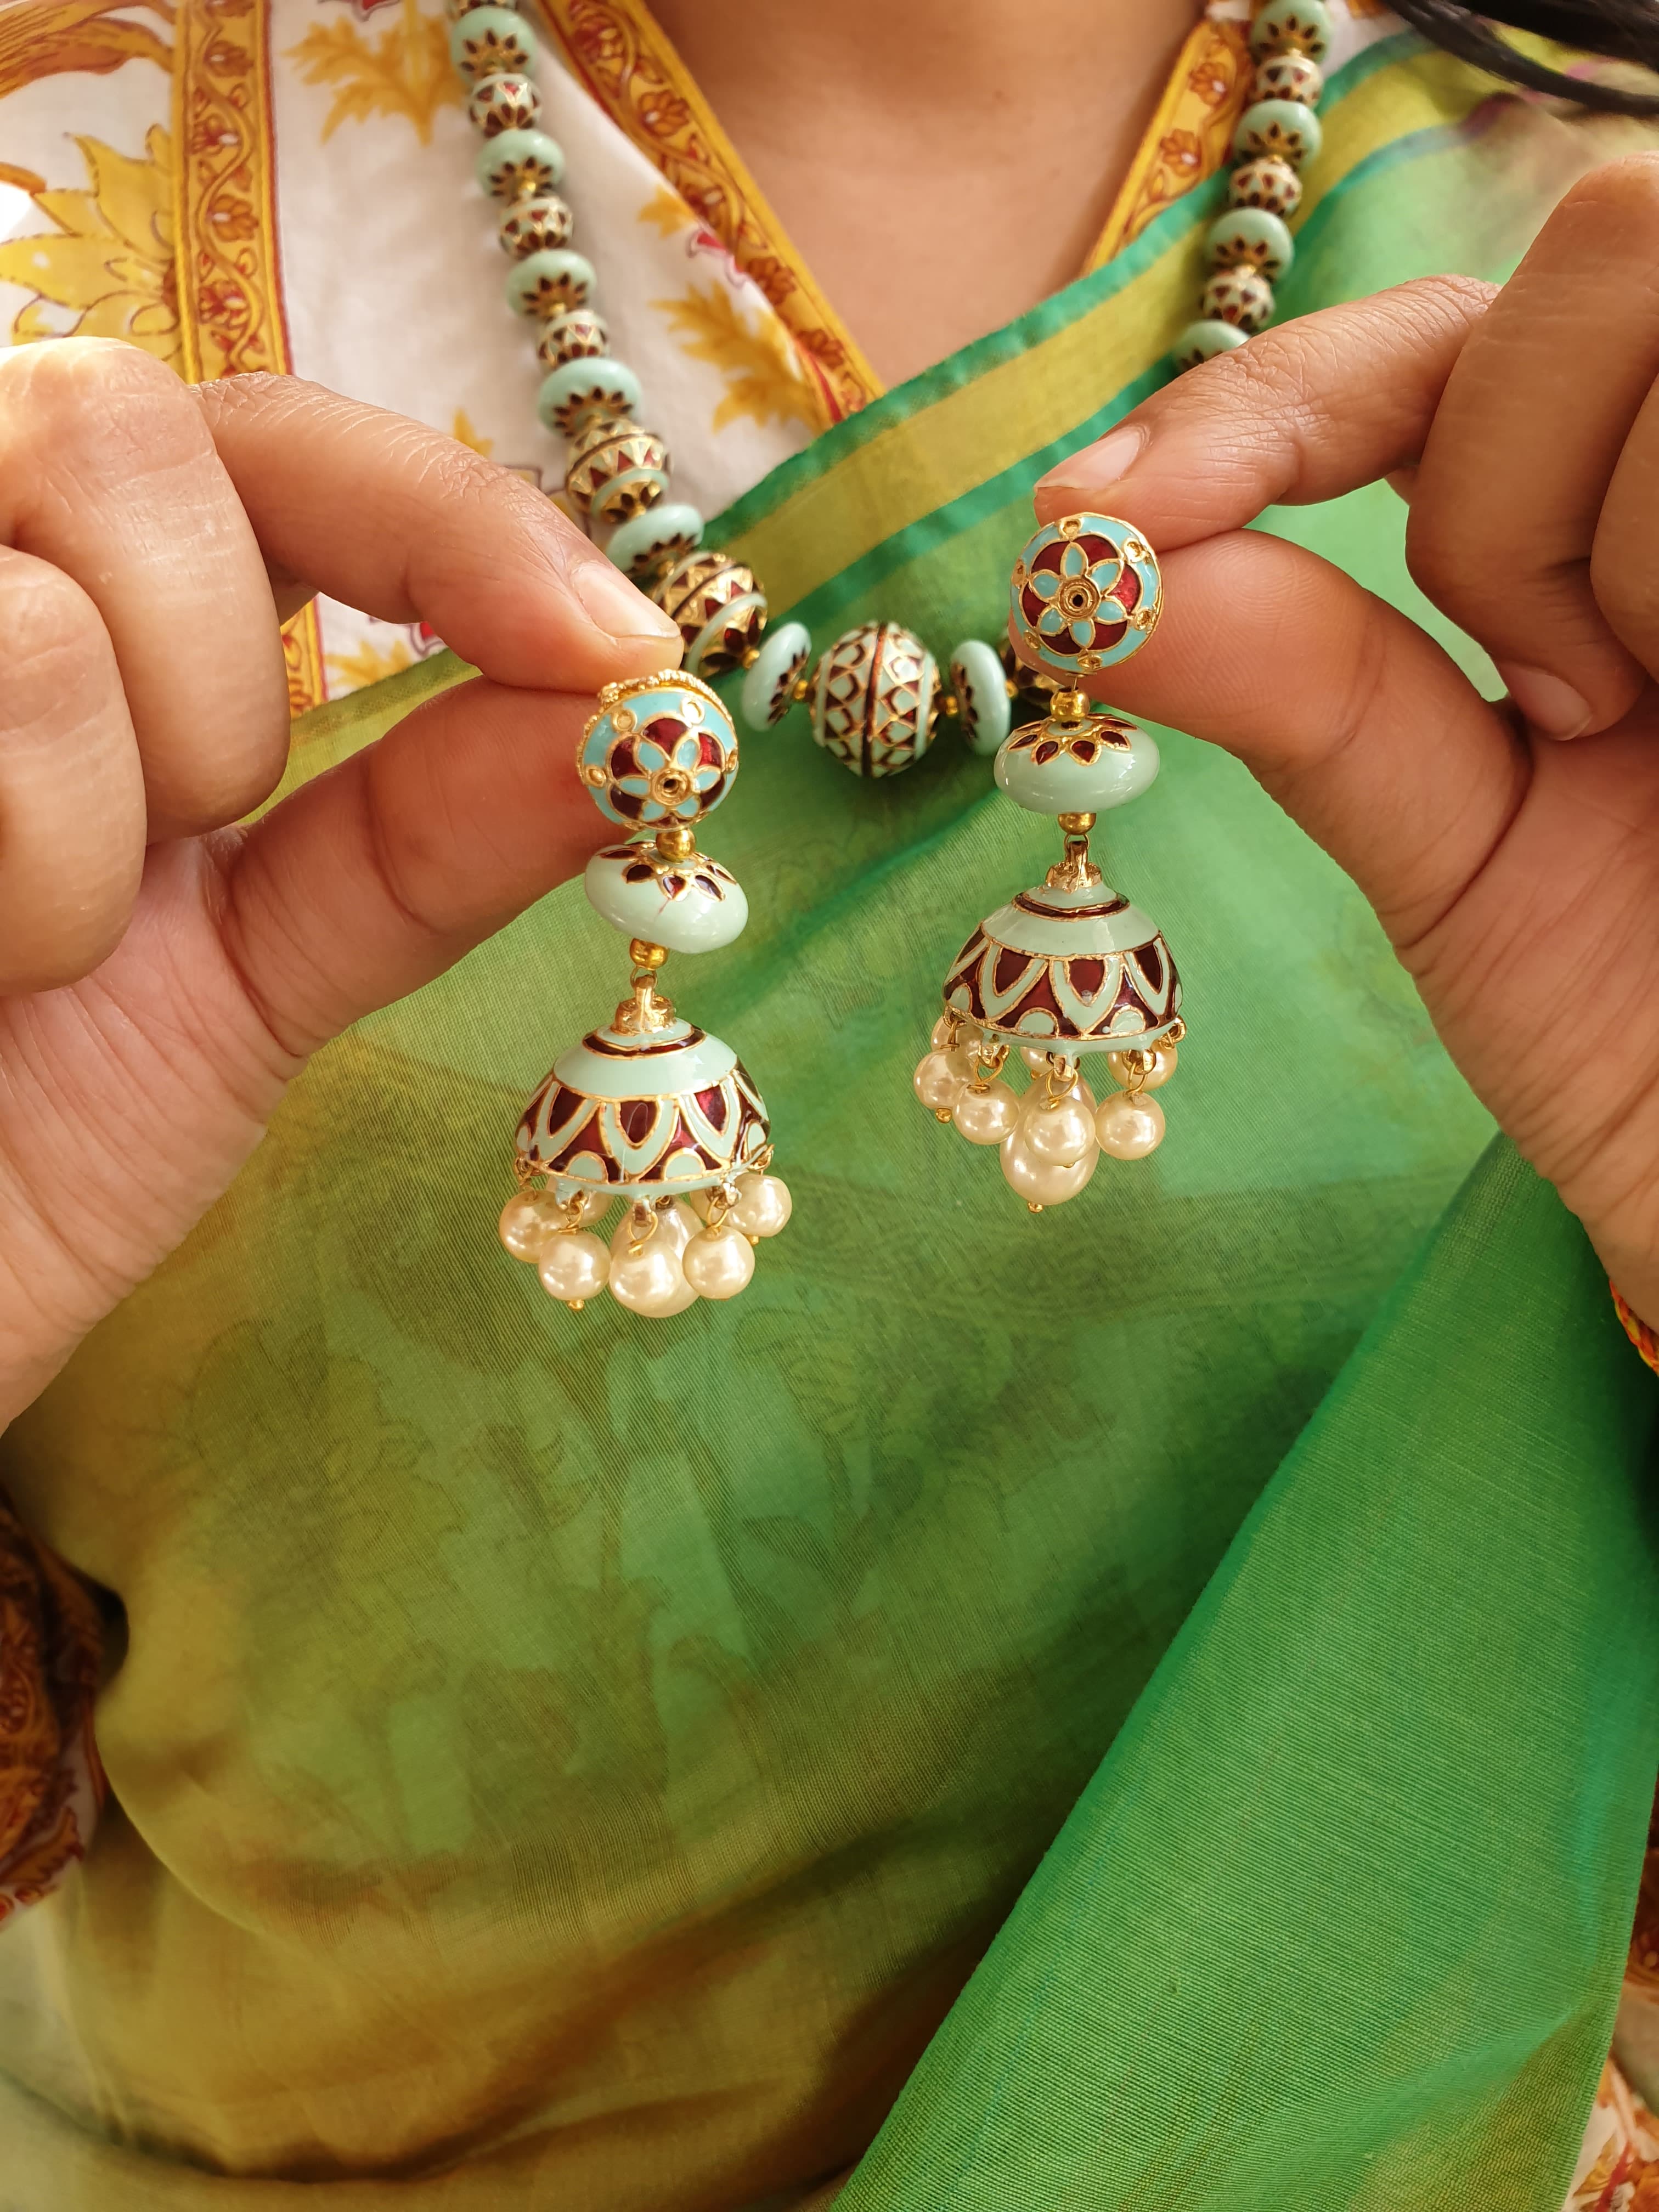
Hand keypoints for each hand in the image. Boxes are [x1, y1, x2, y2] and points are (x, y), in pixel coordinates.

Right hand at [0, 339, 681, 1423]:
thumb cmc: (14, 1146)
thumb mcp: (252, 984)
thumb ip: (433, 836)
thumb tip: (656, 724)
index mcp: (61, 605)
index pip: (262, 437)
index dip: (452, 521)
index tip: (627, 660)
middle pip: (117, 427)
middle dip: (204, 691)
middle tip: (155, 868)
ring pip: (20, 611)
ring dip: (72, 840)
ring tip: (1, 963)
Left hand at [1032, 154, 1658, 1323]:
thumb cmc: (1648, 1020)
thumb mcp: (1457, 852)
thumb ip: (1302, 688)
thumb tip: (1078, 560)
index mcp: (1634, 506)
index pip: (1450, 330)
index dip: (1270, 393)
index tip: (1097, 519)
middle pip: (1594, 256)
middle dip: (1510, 491)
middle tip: (1564, 705)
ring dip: (1619, 554)